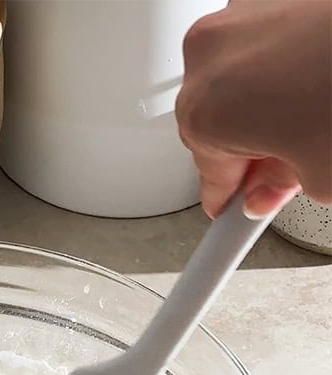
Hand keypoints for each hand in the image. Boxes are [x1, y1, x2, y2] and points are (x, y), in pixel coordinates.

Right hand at [176, 0, 331, 217]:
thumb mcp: (327, 175)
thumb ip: (285, 187)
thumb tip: (273, 183)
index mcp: (206, 108)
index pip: (208, 171)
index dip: (233, 193)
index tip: (241, 203)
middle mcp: (212, 52)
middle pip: (218, 113)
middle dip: (254, 139)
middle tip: (300, 158)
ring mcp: (246, 10)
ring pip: (242, 70)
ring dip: (274, 95)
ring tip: (323, 109)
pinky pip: (272, 35)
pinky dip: (296, 56)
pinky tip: (326, 73)